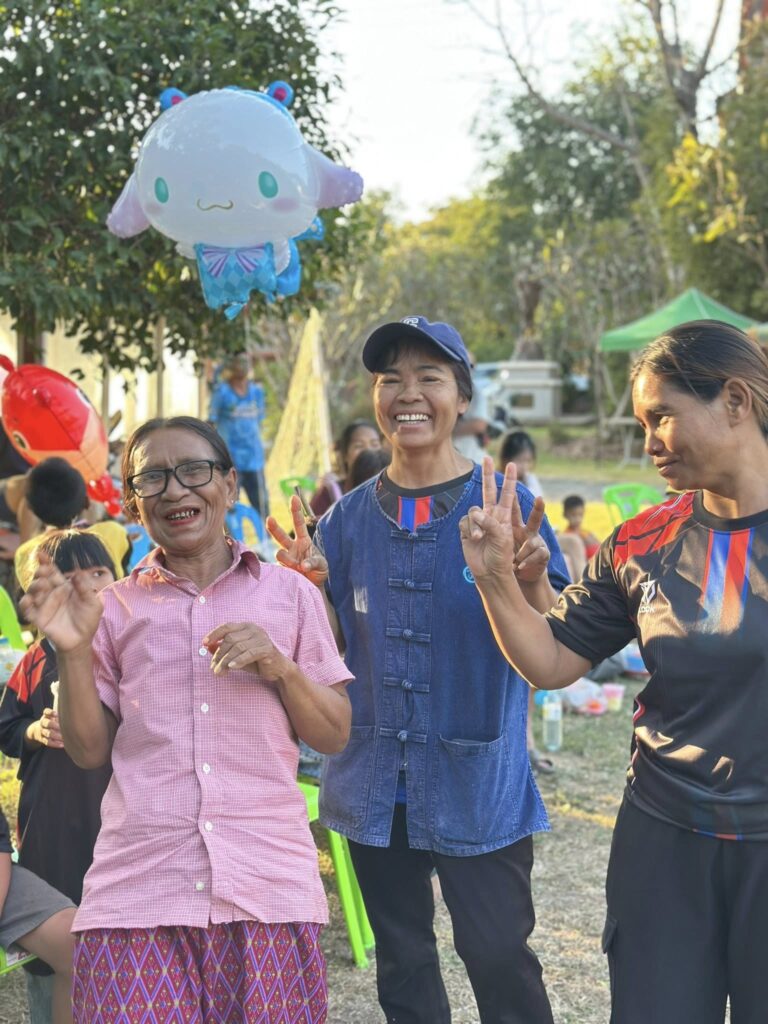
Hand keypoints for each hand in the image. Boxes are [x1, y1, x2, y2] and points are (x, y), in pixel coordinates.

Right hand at [20, 552, 102, 652]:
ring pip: (33, 592)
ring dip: (35, 586)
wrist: (82, 640)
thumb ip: (86, 589)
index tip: (41, 554)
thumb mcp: (93, 603)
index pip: (53, 572)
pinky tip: (28, 600)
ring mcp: (44, 605)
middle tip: (44, 571)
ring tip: (42, 584)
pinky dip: (25, 604)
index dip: (46, 562)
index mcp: (64, 587)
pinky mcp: (38, 618)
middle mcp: (52, 594)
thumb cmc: (88, 619)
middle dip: (40, 572)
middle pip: (41, 579)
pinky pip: (27, 609)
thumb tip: (78, 573)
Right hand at [26, 707, 63, 748]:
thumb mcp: (52, 716)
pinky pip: (47, 742)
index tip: (57, 714)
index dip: (50, 712)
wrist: (37, 731)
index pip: (46, 712)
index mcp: (46, 716)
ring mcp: (42, 731)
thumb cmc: (50, 721)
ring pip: (47, 733)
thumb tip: (72, 715)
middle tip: (62, 727)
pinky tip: (62, 744)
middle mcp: (43, 723)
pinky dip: (55, 744)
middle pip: (46, 723)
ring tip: (64, 737)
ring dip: (56, 735)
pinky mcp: (42, 739)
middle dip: (53, 725)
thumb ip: (60, 715)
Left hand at [203, 622, 290, 680]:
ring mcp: (261, 638)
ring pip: (237, 647)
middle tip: (213, 668)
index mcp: (246, 627)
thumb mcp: (237, 655)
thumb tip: (207, 647)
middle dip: (219, 655)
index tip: (203, 643)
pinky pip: (249, 653)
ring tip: (219, 672)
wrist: (278, 669)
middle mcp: (254, 629)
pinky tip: (231, 668)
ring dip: (225, 661)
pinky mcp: (267, 649)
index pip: (226, 626)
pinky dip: (238, 660)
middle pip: (230, 639)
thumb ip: (224, 650)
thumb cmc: (257, 660)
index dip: (214, 634)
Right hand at [266, 495, 328, 587]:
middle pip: (280, 535)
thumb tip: (303, 566)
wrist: (313, 586)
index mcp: (303, 541)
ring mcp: (286, 559)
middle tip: (270, 519)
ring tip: (297, 566)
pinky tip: (295, 575)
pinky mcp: (282, 570)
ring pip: (279, 553)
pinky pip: (280, 568)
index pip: (298, 523)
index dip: (295, 510)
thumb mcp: (322, 565)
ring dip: (287, 559)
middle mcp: (292, 547)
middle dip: (274, 527)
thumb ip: (314, 562)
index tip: (294, 497)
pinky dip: (289, 572)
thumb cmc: (319, 571)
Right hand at [459, 457, 550, 583]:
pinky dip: (468, 529)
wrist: (489, 572)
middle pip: (488, 490)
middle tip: (487, 458)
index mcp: (504, 516)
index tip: (512, 464)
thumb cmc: (500, 556)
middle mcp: (491, 516)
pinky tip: (472, 539)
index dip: (509, 479)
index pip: (507, 493)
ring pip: (473, 510)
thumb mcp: (501, 537)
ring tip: (478, 537)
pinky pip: (464, 521)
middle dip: (488, 474)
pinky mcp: (466, 530)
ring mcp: (478, 523)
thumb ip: (489, 522)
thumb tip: (475, 513)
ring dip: (475, 523)